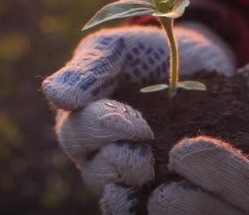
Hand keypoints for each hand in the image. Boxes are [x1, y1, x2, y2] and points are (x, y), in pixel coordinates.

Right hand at [41, 24, 235, 212]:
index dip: (104, 130)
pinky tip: (171, 197)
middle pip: (96, 173)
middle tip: (150, 148)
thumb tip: (55, 94)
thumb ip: (89, 68)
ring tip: (164, 181)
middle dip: (122, 163)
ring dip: (138, 188)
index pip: (79, 134)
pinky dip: (155, 203)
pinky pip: (148, 203)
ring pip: (121, 195)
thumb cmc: (145, 53)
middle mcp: (100, 153)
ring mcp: (130, 172)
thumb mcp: (116, 49)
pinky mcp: (161, 182)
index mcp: (82, 120)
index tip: (138, 123)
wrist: (192, 64)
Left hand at [148, 48, 248, 213]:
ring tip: (141, 202)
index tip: (184, 151)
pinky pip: (197, 201)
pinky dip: (166, 199)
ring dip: (177, 213)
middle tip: (157, 193)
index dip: (222, 175)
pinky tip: (137, 194)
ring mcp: (246, 201)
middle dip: (193, 204)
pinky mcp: (221, 190)